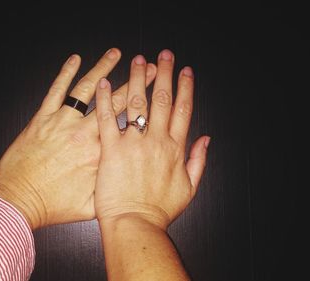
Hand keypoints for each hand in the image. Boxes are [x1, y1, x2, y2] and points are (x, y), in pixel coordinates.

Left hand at [0, 48, 156, 229]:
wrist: (17, 201)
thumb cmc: (51, 205)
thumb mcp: (91, 206)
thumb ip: (111, 188)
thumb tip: (125, 176)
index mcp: (99, 153)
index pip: (128, 124)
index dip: (145, 107)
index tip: (156, 95)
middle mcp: (83, 133)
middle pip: (115, 100)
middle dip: (135, 81)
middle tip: (147, 68)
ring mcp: (62, 122)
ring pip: (87, 89)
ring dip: (103, 68)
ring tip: (116, 55)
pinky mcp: (42, 118)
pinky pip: (56, 90)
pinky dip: (66, 73)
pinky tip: (74, 60)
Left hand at [94, 50, 209, 229]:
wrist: (135, 225)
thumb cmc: (158, 211)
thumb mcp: (189, 188)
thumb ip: (198, 161)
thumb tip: (206, 140)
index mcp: (175, 149)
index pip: (183, 110)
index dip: (185, 88)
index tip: (185, 72)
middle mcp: (156, 141)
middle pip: (162, 100)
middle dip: (164, 74)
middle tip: (163, 55)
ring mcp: (133, 144)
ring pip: (136, 103)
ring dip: (137, 79)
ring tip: (137, 61)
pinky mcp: (110, 150)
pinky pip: (107, 118)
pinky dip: (105, 100)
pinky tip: (103, 83)